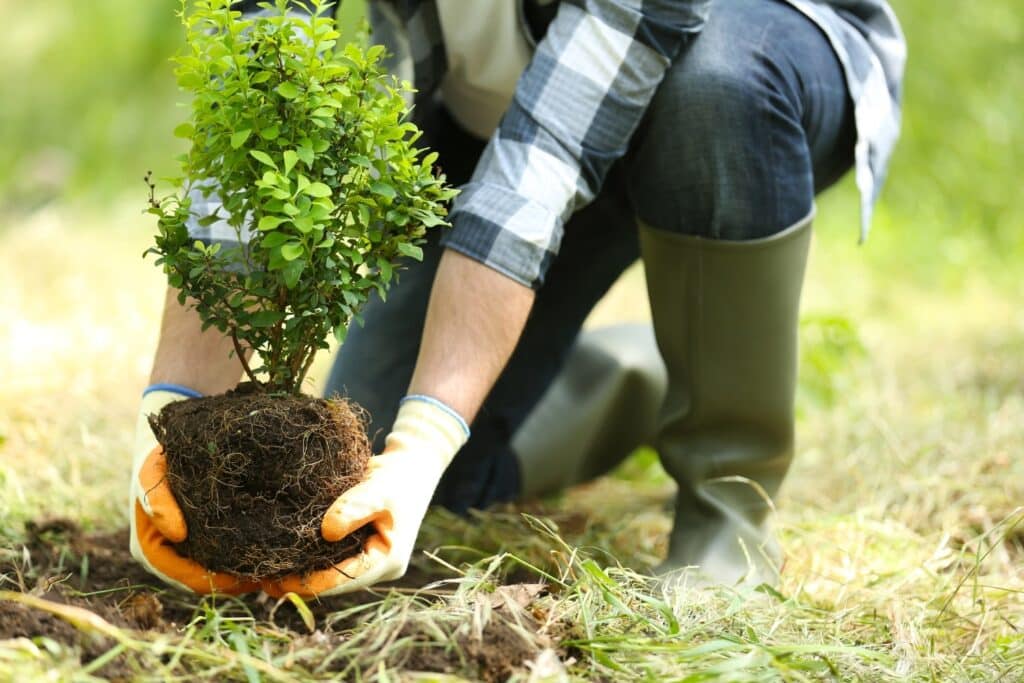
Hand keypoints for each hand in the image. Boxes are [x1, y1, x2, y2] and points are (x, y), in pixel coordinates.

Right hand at [130, 388, 258, 593]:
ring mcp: (191, 548)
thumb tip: (176, 532)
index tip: (249, 578)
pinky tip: (278, 548)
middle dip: (241, 580)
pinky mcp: (211, 536)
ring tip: (282, 565)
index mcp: (153, 549)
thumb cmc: (160, 456)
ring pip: (225, 570)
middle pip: (212, 580)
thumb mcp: (151, 471)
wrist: (175, 441)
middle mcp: (174, 555)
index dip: (220, 583)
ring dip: (250, 570)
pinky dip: (252, 553)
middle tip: (275, 575)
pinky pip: (233, 553)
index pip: (191, 579)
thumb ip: (156, 497)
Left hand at [261, 396, 467, 597]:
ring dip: (298, 573)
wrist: (410, 466)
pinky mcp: (353, 548)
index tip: (278, 581)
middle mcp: (375, 567)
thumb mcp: (380, 488)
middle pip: (332, 582)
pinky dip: (303, 559)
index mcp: (388, 560)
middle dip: (298, 582)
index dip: (311, 582)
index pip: (345, 579)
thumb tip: (326, 532)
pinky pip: (327, 559)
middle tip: (260, 581)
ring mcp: (365, 559)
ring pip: (327, 573)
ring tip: (259, 575)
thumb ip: (355, 507)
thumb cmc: (398, 477)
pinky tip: (276, 558)